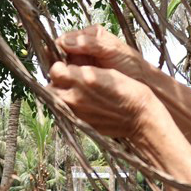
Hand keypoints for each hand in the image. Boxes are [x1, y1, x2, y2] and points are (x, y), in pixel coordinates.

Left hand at [48, 61, 167, 140]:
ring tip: (75, 92)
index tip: (66, 66)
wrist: (139, 117)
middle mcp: (74, 96)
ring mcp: (76, 112)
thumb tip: (63, 71)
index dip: (60, 66)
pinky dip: (71, 107)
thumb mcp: (105, 72)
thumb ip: (80, 72)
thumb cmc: (127, 90)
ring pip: (57, 101)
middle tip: (68, 80)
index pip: (55, 69)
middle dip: (57, 83)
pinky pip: (68, 113)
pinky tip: (84, 104)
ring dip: (62, 95)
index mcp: (81, 78)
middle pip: (51, 87)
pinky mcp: (81, 124)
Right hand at [55, 25, 149, 81]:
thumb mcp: (112, 49)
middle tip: (58, 75)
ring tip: (65, 84)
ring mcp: (82, 65)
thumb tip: (64, 41)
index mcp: (87, 37)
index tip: (57, 61)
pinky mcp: (83, 80)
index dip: (56, 50)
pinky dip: (67, 85)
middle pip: (58, 55)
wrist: (145, 83)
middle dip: (57, 64)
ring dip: (61, 76)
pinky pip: (69, 81)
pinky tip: (70, 90)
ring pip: (62, 70)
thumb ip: (90, 43)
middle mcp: (82, 49)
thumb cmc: (131, 64)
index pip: (62, 41)